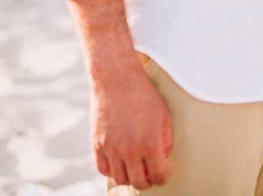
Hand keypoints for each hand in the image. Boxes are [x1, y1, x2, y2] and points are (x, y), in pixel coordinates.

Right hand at [90, 55, 172, 189]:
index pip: (158, 176)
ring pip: (120, 179)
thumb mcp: (164, 116)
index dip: (162, 178)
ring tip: (135, 168)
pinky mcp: (97, 144)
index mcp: (150, 144)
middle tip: (149, 174)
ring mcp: (111, 149)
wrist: (117, 80)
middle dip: (147, 181)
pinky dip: (112, 170)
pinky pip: (103, 169)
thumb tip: (163, 157)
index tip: (162, 175)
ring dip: (129, 176)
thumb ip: (165, 140)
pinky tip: (119, 162)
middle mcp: (130, 150)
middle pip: (138, 183)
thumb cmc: (144, 95)